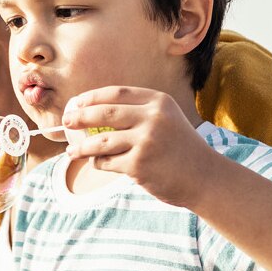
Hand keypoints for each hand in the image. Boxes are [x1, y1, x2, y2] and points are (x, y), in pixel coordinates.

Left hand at [62, 87, 220, 207]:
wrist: (205, 178)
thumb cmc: (180, 149)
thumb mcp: (166, 119)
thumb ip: (138, 112)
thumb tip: (93, 111)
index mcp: (158, 102)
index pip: (116, 93)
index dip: (92, 97)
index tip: (76, 103)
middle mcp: (152, 118)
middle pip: (104, 113)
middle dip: (80, 117)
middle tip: (66, 122)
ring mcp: (146, 141)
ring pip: (100, 141)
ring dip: (82, 147)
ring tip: (72, 152)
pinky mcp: (139, 165)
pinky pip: (107, 162)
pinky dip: (99, 163)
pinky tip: (97, 163)